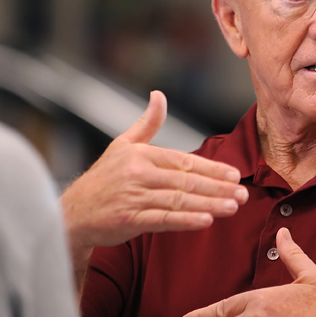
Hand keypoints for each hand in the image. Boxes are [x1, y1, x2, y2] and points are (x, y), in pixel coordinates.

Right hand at [62, 90, 247, 263]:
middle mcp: (137, 173)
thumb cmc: (102, 179)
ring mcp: (133, 196)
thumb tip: (159, 95)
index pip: (183, 161)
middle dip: (217, 188)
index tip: (235, 175)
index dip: (211, 168)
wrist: (72, 212)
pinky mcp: (128, 218)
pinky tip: (205, 221)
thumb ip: (146, 123)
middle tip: (243, 194)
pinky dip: (185, 220)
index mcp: (140, 155)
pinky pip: (162, 219)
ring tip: (232, 207)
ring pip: (178, 200)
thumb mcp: (122, 145)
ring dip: (208, 204)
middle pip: (185, 181)